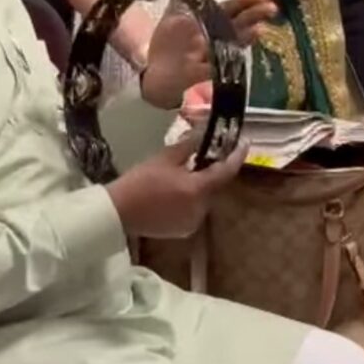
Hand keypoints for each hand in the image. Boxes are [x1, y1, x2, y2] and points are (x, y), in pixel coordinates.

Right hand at [106, 135, 247, 238]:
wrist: (118, 212)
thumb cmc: (140, 182)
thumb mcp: (165, 158)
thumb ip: (189, 146)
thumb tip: (204, 133)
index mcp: (198, 191)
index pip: (225, 171)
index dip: (236, 155)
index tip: (245, 141)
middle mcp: (200, 210)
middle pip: (215, 185)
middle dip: (213, 169)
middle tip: (210, 152)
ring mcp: (193, 223)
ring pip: (204, 198)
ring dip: (201, 184)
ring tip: (190, 169)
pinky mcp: (183, 230)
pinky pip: (195, 209)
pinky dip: (192, 197)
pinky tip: (179, 188)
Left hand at [142, 0, 274, 109]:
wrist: (152, 72)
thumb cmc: (169, 44)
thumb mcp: (174, 15)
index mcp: (208, 21)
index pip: (231, 8)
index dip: (247, 2)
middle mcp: (213, 37)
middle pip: (236, 25)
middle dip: (254, 16)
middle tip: (272, 8)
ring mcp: (207, 56)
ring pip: (228, 45)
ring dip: (243, 38)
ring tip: (259, 29)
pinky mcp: (197, 73)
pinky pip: (211, 67)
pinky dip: (222, 61)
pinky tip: (232, 55)